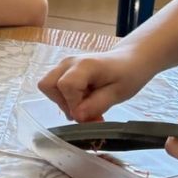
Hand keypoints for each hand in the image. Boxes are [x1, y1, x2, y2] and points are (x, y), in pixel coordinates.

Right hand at [37, 50, 154, 121]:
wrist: (129, 60)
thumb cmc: (128, 75)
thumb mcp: (119, 94)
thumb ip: (97, 105)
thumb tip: (77, 116)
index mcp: (84, 65)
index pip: (65, 86)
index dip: (74, 105)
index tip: (89, 114)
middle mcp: (68, 63)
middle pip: (48, 85)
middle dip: (63, 104)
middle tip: (84, 111)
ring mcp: (63, 65)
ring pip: (48, 87)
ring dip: (63, 102)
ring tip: (84, 106)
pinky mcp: (63, 71)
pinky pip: (54, 87)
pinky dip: (65, 99)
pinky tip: (82, 101)